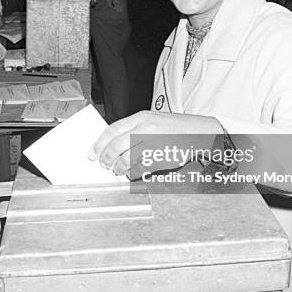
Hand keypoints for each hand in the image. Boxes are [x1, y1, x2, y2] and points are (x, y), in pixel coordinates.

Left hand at [89, 110, 221, 179]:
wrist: (199, 132)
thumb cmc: (175, 127)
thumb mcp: (153, 120)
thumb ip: (133, 128)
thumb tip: (112, 144)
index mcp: (142, 118)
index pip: (113, 130)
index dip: (99, 143)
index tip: (92, 154)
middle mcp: (146, 129)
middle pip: (116, 145)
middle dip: (106, 158)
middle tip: (104, 164)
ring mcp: (154, 144)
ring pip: (126, 159)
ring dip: (118, 168)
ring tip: (118, 170)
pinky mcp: (161, 158)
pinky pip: (139, 169)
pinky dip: (132, 174)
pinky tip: (131, 174)